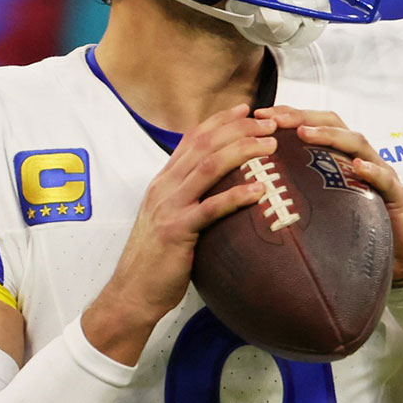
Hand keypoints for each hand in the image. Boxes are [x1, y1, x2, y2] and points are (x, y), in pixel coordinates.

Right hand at [84, 104, 275, 363]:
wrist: (132, 292)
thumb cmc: (157, 260)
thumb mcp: (170, 219)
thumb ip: (190, 199)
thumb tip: (221, 189)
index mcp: (163, 181)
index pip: (192, 138)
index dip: (221, 120)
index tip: (248, 110)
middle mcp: (164, 187)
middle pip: (205, 144)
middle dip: (239, 128)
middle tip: (270, 123)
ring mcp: (169, 207)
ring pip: (208, 167)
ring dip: (242, 151)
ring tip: (269, 146)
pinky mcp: (176, 231)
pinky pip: (209, 208)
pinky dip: (235, 196)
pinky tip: (258, 191)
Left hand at [253, 106, 402, 286]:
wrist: (398, 259)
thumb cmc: (355, 231)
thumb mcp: (322, 207)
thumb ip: (298, 193)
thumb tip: (255, 189)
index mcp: (341, 158)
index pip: (316, 125)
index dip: (289, 115)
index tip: (260, 114)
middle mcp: (361, 158)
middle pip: (335, 124)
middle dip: (303, 117)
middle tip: (275, 118)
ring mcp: (381, 174)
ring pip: (358, 143)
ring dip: (330, 136)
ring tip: (304, 133)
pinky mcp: (397, 195)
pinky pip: (385, 179)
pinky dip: (372, 170)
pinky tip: (357, 167)